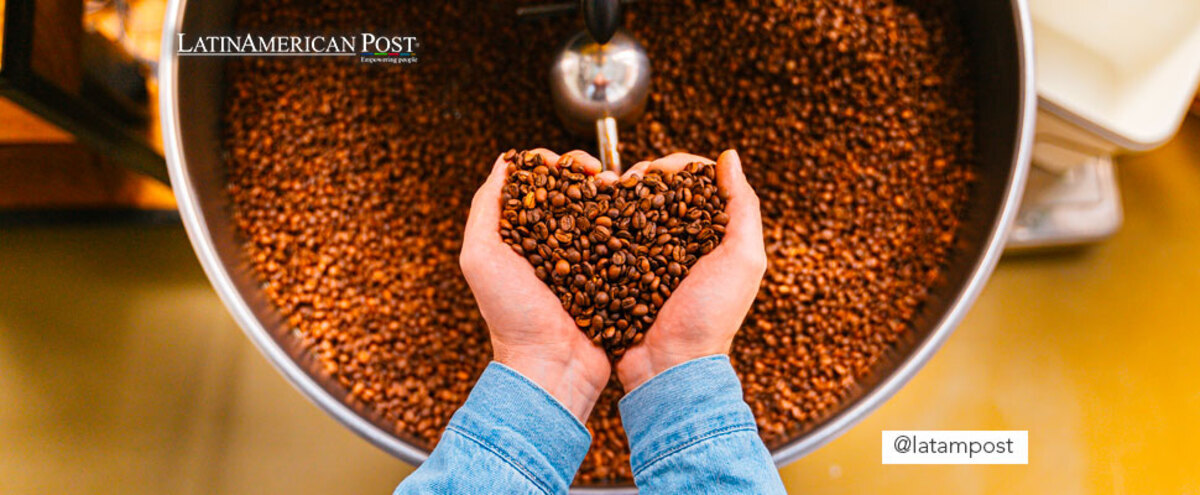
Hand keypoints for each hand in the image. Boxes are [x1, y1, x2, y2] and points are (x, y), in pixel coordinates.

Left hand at [460, 149, 611, 421]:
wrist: (551, 366)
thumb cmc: (511, 316)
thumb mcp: (480, 257)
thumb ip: (485, 208)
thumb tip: (506, 161)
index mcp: (518, 233)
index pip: (536, 182)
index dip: (553, 163)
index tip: (568, 164)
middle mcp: (550, 242)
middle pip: (570, 191)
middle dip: (586, 172)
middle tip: (600, 174)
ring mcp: (582, 258)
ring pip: (599, 211)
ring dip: (611, 193)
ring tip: (621, 188)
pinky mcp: (609, 275)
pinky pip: (621, 240)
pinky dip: (629, 222)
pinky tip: (637, 212)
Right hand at [615, 150, 766, 390]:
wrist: (669, 366)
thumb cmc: (711, 316)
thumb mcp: (743, 259)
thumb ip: (743, 206)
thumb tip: (729, 156)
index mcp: (711, 234)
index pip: (694, 182)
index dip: (676, 166)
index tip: (657, 170)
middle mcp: (679, 242)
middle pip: (658, 191)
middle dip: (641, 177)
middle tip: (625, 182)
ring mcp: (646, 257)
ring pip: (629, 210)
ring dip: (616, 196)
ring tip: (603, 192)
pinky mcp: (619, 272)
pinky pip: (608, 238)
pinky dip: (599, 222)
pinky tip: (589, 214)